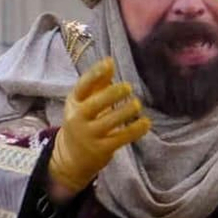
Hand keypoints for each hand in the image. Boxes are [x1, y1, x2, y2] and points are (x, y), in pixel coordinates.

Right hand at [47, 59, 151, 198]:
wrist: (71, 156)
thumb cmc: (83, 120)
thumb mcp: (84, 101)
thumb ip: (98, 82)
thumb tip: (110, 61)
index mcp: (74, 102)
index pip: (82, 86)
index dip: (94, 74)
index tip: (109, 63)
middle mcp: (78, 118)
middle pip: (94, 105)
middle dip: (111, 94)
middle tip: (128, 87)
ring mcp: (89, 135)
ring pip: (108, 122)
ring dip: (125, 112)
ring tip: (137, 104)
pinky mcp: (101, 149)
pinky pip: (120, 138)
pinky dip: (135, 130)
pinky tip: (146, 122)